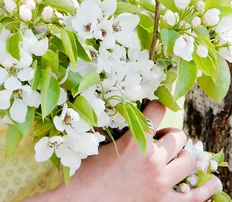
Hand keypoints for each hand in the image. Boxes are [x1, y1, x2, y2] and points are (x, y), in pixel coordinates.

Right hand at [55, 101, 220, 201]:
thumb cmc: (86, 174)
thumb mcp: (102, 143)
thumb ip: (123, 129)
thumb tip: (133, 115)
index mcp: (136, 141)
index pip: (157, 110)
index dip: (156, 105)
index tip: (154, 106)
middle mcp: (153, 160)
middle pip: (178, 136)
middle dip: (169, 134)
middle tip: (158, 140)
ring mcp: (161, 184)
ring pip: (189, 160)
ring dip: (182, 156)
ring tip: (172, 157)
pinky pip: (195, 197)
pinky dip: (205, 188)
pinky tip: (212, 182)